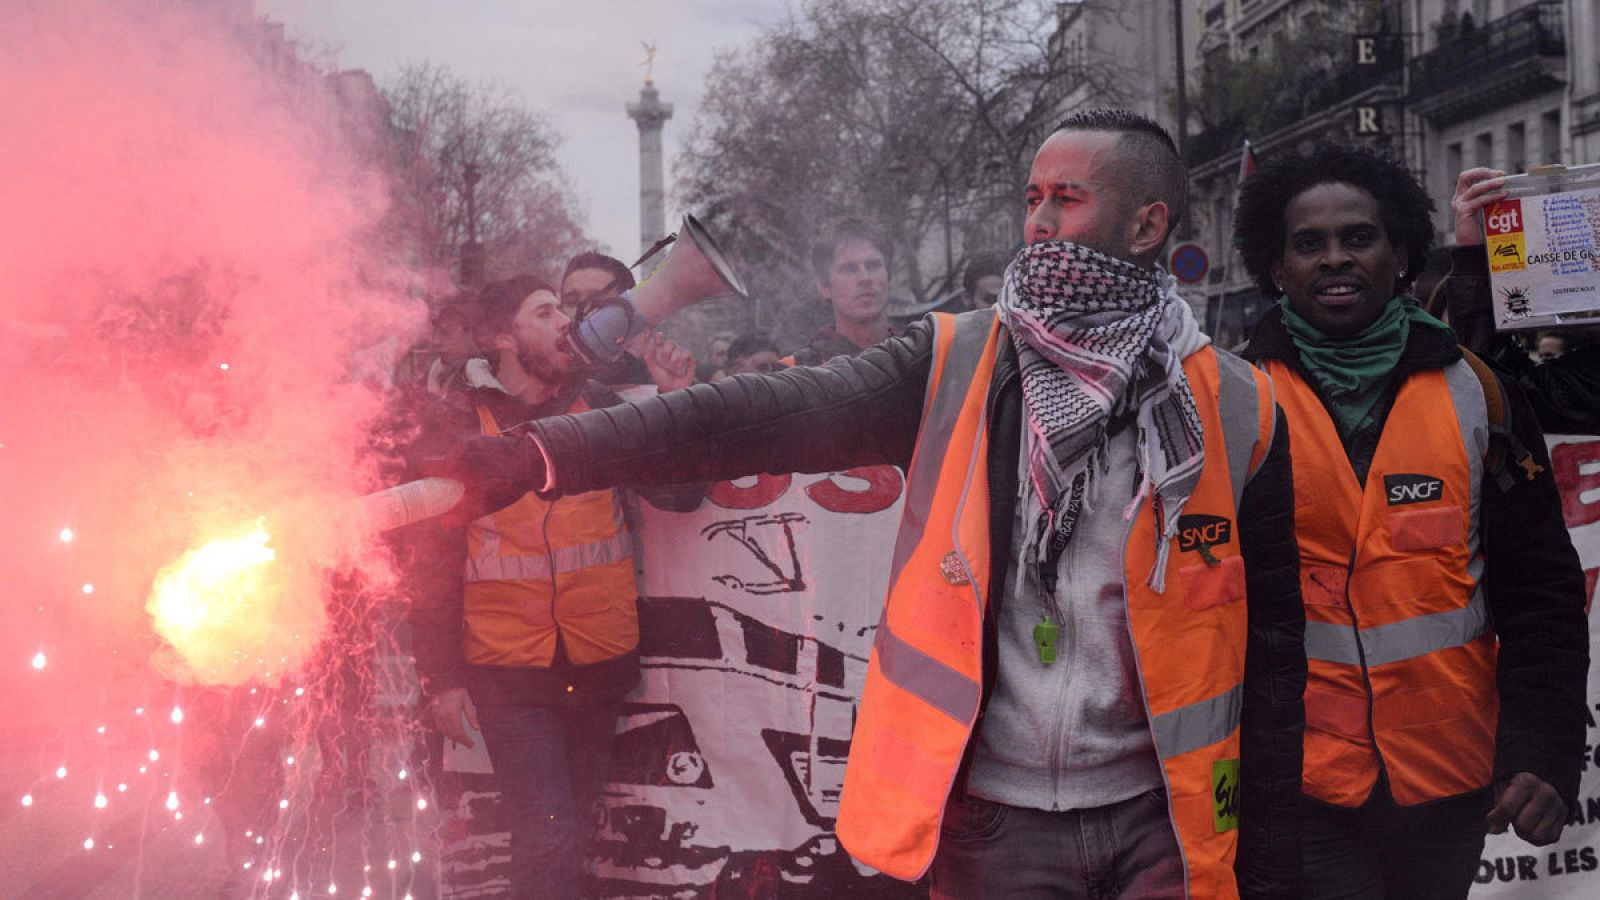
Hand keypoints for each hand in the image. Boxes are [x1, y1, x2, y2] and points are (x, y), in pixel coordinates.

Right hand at [428, 687, 479, 747]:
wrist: (442, 682)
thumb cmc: (456, 690)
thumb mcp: (467, 701)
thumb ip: (471, 715)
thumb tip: (476, 729)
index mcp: (452, 714)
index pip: (459, 732)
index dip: (465, 740)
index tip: (472, 744)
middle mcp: (443, 718)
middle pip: (452, 734)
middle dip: (460, 741)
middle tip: (468, 744)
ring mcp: (437, 717)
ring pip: (445, 733)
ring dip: (453, 738)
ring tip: (461, 741)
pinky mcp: (434, 715)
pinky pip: (440, 728)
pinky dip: (446, 733)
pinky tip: (451, 734)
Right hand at [432, 433, 546, 524]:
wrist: (532, 461)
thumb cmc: (504, 484)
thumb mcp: (482, 505)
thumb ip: (459, 515)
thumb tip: (443, 524)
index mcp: (454, 464)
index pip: (426, 465)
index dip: (423, 476)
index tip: (427, 486)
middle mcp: (460, 448)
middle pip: (443, 462)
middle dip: (447, 476)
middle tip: (456, 489)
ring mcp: (473, 440)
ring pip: (459, 456)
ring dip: (463, 468)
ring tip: (477, 481)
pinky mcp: (485, 438)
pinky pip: (472, 450)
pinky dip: (475, 460)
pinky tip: (487, 471)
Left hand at [640, 332, 696, 391]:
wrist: (672, 388)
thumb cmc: (662, 378)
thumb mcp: (652, 368)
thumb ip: (648, 357)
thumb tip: (649, 344)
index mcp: (661, 351)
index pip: (660, 338)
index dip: (659, 337)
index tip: (657, 340)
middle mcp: (671, 351)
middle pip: (670, 342)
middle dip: (666, 353)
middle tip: (664, 363)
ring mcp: (681, 354)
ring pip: (679, 348)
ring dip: (674, 360)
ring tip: (672, 370)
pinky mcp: (690, 359)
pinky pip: (687, 353)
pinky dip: (682, 361)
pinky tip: (680, 369)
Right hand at [1452, 167, 1507, 246]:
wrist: (1470, 245)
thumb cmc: (1479, 227)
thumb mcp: (1483, 209)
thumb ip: (1489, 198)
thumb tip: (1507, 187)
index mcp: (1462, 196)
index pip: (1467, 176)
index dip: (1482, 172)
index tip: (1499, 173)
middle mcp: (1458, 198)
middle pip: (1465, 176)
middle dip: (1483, 172)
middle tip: (1500, 175)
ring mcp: (1459, 205)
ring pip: (1475, 188)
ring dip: (1491, 183)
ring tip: (1504, 182)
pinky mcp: (1463, 212)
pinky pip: (1479, 200)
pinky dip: (1492, 196)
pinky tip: (1503, 195)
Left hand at [1487, 773, 1566, 845]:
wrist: (1544, 774)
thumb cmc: (1517, 781)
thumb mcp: (1503, 786)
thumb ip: (1498, 808)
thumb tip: (1493, 831)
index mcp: (1526, 782)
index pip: (1508, 807)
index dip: (1496, 817)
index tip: (1490, 817)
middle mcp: (1545, 793)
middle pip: (1523, 826)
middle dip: (1513, 825)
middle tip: (1512, 816)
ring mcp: (1557, 805)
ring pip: (1537, 835)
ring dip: (1526, 834)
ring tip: (1522, 822)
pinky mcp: (1565, 815)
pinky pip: (1551, 838)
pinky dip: (1539, 838)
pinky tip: (1533, 827)